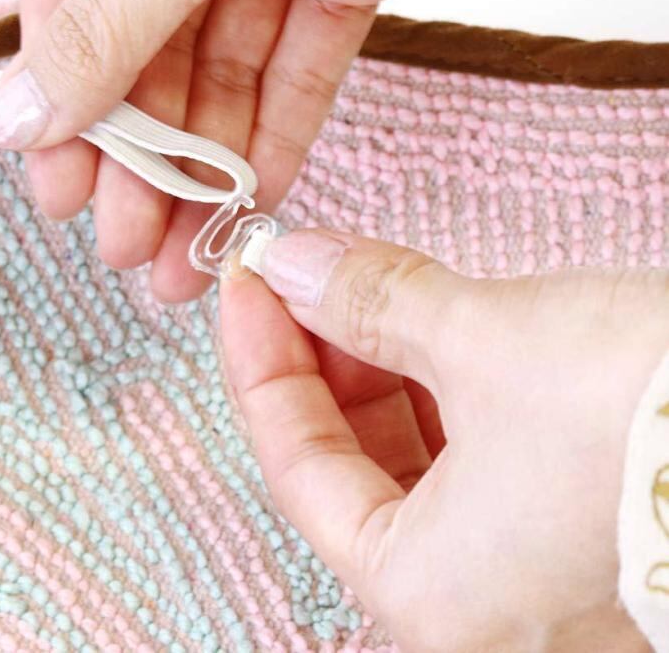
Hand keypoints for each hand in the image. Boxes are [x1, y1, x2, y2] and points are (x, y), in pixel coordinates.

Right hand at [0, 0, 608, 301]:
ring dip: (203, 161)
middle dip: (138, 153)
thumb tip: (20, 117)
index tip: (59, 189)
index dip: (62, 101)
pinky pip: (296, 63)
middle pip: (146, 48)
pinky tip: (251, 198)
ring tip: (183, 249)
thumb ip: (109, 28)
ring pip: (222, 68)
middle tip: (125, 242)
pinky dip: (275, 130)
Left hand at [219, 230, 667, 650]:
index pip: (295, 466)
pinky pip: (471, 462)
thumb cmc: (659, 414)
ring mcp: (528, 578)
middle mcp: (474, 613)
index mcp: (430, 599)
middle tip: (305, 277)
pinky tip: (428, 328)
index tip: (248, 282)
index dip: (262, 360)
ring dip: (378, 370)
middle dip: (320, 362)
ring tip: (363, 288)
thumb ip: (371, 302)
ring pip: (410, 464)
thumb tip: (292, 263)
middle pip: (349, 469)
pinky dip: (438, 391)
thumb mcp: (487, 339)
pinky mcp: (572, 532)